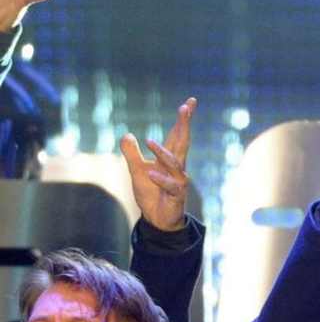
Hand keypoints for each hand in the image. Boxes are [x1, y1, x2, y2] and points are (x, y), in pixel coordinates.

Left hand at [119, 97, 194, 231]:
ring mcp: (178, 181)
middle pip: (183, 142)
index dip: (183, 119)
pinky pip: (170, 185)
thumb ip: (132, 153)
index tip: (189, 102)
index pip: (177, 135)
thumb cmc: (151, 193)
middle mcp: (177, 167)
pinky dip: (160, 179)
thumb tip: (127, 134)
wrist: (157, 218)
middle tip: (185, 108)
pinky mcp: (177, 195)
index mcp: (169, 159)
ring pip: (174, 163)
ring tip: (148, 141)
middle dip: (184, 125)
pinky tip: (150, 173)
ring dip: (162, 152)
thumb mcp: (136, 170)